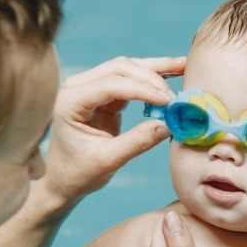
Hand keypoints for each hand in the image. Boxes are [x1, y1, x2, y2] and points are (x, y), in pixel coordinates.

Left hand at [42, 55, 184, 205]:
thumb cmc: (78, 173)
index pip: (110, 84)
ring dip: (154, 69)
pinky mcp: (103, 94)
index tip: (168, 101)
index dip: (142, 89)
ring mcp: (89, 86)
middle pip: (119, 68)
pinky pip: (130, 80)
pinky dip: (150, 80)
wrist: (63, 179)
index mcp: (71, 101)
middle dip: (151, 78)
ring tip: (182, 67)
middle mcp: (77, 87)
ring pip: (126, 68)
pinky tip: (172, 74)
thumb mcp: (107, 161)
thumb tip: (169, 126)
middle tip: (176, 97)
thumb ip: (137, 142)